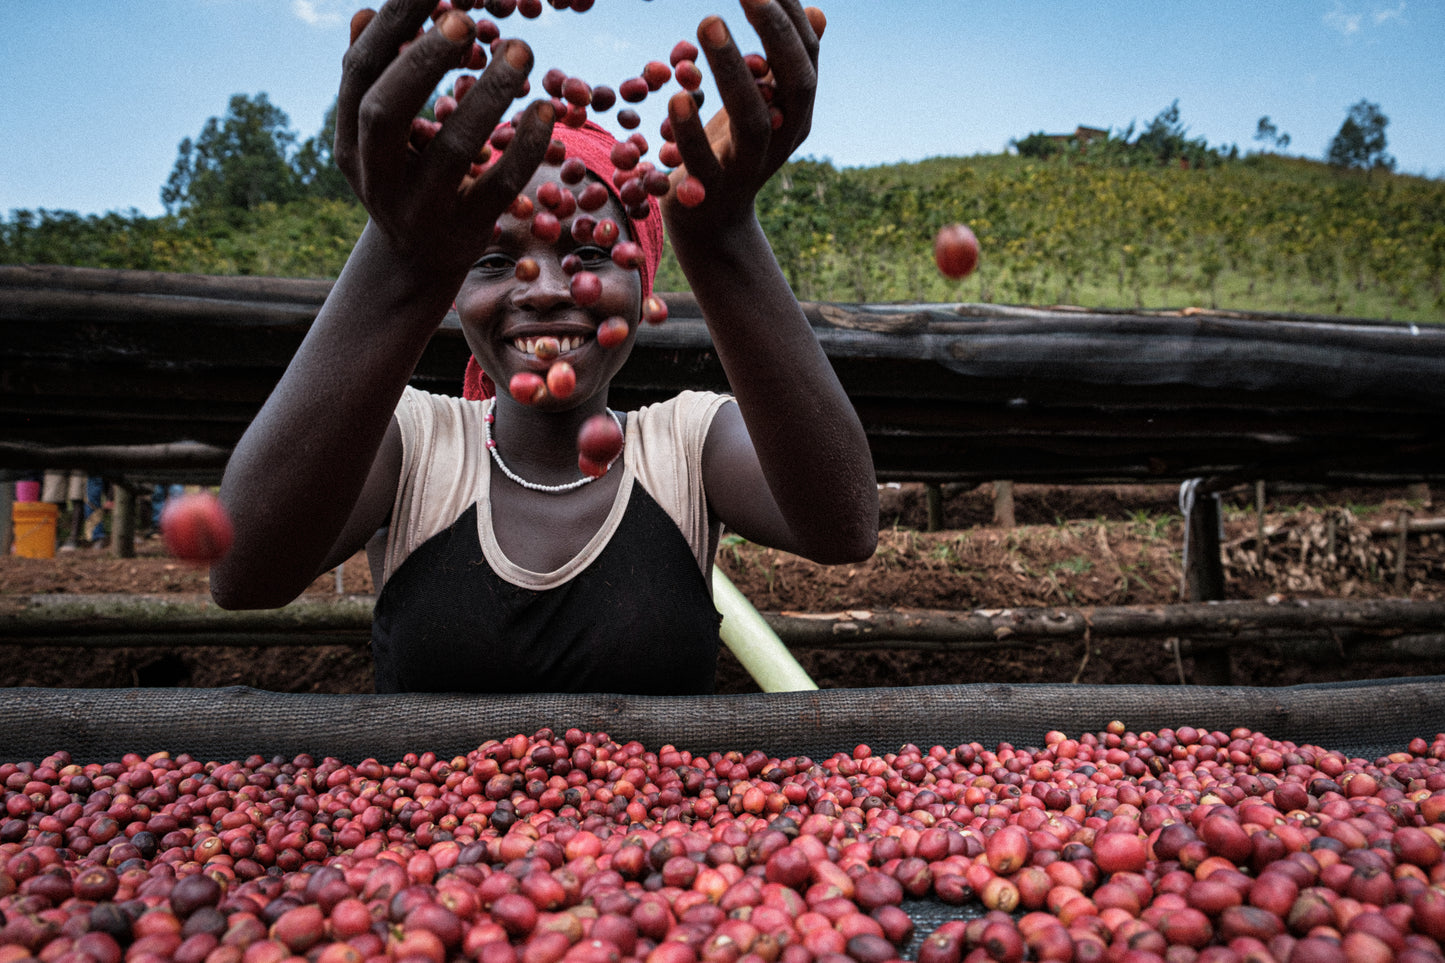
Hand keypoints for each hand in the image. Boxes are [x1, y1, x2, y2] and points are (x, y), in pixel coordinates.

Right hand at [336, 0, 553, 276]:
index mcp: (350, 142)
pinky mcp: (467, 230)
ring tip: (519, 50)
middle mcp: (378, 176)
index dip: (390, 27)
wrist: (416, 262)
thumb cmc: (404, 177)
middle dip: (423, 61)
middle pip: (386, 113)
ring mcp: (421, 208)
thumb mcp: (380, 136)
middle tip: (465, 18)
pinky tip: (544, 111)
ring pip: (452, 150)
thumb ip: (376, 80)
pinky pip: (500, 186)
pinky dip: (525, 148)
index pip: (359, 74)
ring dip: (487, 95)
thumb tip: (365, 12)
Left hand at [662, 0, 825, 231]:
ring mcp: (749, 168)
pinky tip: (677, 94)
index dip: (793, 18)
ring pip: (753, 121)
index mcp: (797, 113)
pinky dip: (691, 127)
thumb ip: (780, 64)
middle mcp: (782, 139)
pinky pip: (703, 160)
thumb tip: (817, 11)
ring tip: (708, 19)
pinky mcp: (710, 191)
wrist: (711, 223)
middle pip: (794, 85)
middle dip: (776, 34)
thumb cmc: (732, 150)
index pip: (807, 59)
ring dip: (733, 69)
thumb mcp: (758, 104)